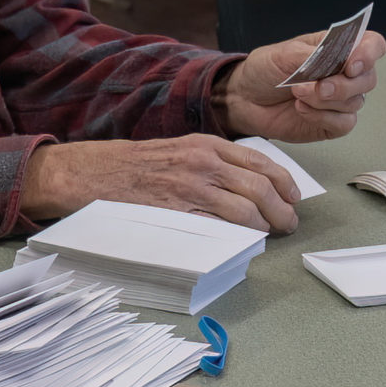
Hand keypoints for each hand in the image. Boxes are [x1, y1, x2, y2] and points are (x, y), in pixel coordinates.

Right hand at [22, 134, 301, 233]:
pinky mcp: (176, 210)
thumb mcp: (179, 150)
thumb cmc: (134, 165)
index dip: (285, 183)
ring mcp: (190, 187)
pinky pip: (217, 225)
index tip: (294, 197)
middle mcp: (204, 162)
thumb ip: (211, 163)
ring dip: (266, 225)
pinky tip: (244, 241)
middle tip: (290, 223)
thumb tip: (246, 185)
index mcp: (207, 145)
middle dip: (282, 209)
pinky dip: (236, 234)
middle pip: (260, 187)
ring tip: (273, 235)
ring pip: (245, 208)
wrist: (91, 173)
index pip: (261, 163)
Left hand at [220, 28, 385, 143]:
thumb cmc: (264, 70)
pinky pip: (344, 123)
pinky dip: (322, 117)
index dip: (369, 54)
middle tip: (316, 86)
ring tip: (298, 94)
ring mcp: (340, 100)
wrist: (243, 98)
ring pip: (355, 102)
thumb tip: (337, 60)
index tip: (351, 65)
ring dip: (325, 101)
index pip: (372, 45)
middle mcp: (344, 73)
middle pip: (368, 78)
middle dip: (342, 85)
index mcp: (339, 48)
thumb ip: (314, 56)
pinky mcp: (332, 122)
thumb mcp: (284, 54)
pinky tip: (302, 109)